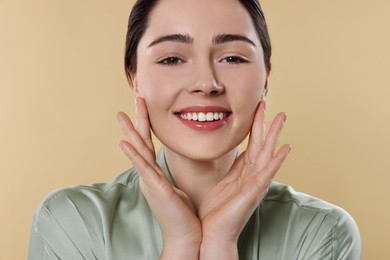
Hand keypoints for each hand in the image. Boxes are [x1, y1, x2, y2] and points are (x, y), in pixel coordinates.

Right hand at [117, 97, 200, 258]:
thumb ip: (170, 174)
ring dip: (129, 132)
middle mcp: (150, 174)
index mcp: (155, 172)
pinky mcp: (156, 189)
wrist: (186, 236)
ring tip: (120, 114)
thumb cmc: (183, 213)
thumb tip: (176, 164)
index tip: (144, 102)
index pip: (149, 140)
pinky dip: (133, 155)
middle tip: (134, 95)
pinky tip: (124, 143)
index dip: (146, 121)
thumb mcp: (178, 187)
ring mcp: (151, 181)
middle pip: (141, 140)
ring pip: (139, 151)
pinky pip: (143, 168)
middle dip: (136, 118)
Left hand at [198, 101, 290, 258]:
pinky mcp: (253, 193)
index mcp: (243, 172)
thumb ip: (232, 169)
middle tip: (266, 102)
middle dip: (264, 123)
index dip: (253, 125)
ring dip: (274, 134)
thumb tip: (236, 153)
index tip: (255, 107)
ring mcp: (255, 183)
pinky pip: (267, 173)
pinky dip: (277, 160)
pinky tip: (285, 148)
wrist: (213, 233)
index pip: (250, 143)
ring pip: (266, 153)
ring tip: (281, 116)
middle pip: (260, 143)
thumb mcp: (224, 183)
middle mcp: (252, 175)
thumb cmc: (217, 211)